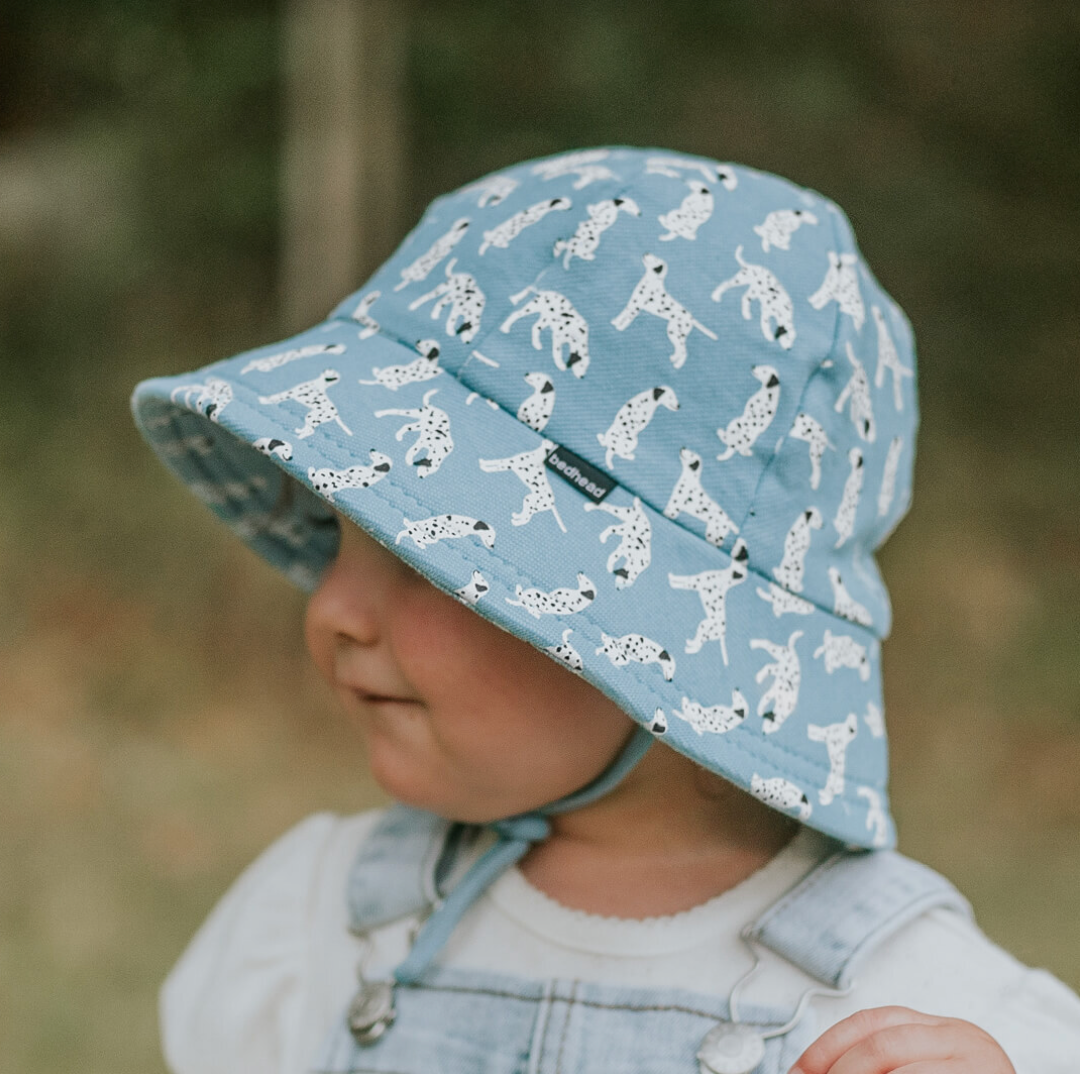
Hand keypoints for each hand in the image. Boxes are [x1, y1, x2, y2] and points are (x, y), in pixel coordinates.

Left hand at [789, 1005, 1015, 1072]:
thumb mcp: (915, 1070)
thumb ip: (875, 1064)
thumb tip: (805, 1073)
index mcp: (943, 1029)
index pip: (872, 1022)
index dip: (827, 1046)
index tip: (796, 1071)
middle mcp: (967, 1040)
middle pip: (882, 1045)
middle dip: (839, 1070)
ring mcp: (981, 1067)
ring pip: (899, 1069)